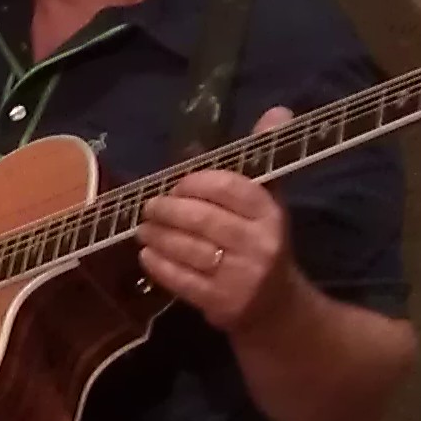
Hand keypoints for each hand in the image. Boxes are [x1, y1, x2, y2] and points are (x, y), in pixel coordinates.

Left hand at [138, 106, 297, 330]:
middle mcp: (259, 244)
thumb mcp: (270, 203)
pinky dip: (159, 265)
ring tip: (142, 228)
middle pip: (202, 218)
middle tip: (149, 206)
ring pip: (188, 249)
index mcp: (271, 214)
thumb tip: (278, 110)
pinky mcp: (222, 303)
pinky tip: (147, 254)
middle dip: (168, 209)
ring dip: (157, 236)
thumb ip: (262, 160)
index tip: (177, 183)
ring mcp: (241, 277)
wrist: (278, 309)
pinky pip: (182, 279)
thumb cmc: (263, 245)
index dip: (195, 182)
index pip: (229, 187)